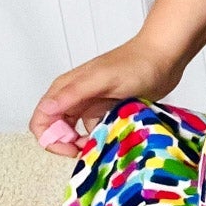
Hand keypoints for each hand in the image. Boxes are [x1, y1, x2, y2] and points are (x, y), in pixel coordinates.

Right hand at [29, 36, 184, 157]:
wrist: (163, 57)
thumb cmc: (135, 64)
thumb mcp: (102, 79)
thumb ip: (73, 93)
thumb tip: (47, 109)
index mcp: (66, 89)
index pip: (42, 120)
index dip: (51, 139)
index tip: (72, 147)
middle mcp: (75, 98)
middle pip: (57, 131)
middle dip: (68, 144)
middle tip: (89, 149)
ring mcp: (92, 105)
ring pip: (78, 133)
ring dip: (87, 142)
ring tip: (106, 142)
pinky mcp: (108, 110)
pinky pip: (97, 130)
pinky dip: (102, 137)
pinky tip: (116, 136)